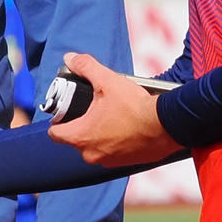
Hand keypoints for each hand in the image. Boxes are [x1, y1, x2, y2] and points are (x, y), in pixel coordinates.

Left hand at [49, 53, 179, 168]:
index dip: (58, 120)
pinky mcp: (124, 164)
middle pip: (76, 139)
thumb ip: (85, 67)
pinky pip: (111, 152)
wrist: (167, 125)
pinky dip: (114, 142)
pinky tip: (125, 127)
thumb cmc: (135, 106)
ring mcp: (108, 161)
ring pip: (94, 146)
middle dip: (82, 123)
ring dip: (99, 133)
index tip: (68, 111)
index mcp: (81, 137)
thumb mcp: (107, 81)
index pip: (54, 134)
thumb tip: (70, 58)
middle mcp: (91, 154)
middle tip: (94, 108)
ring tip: (112, 116)